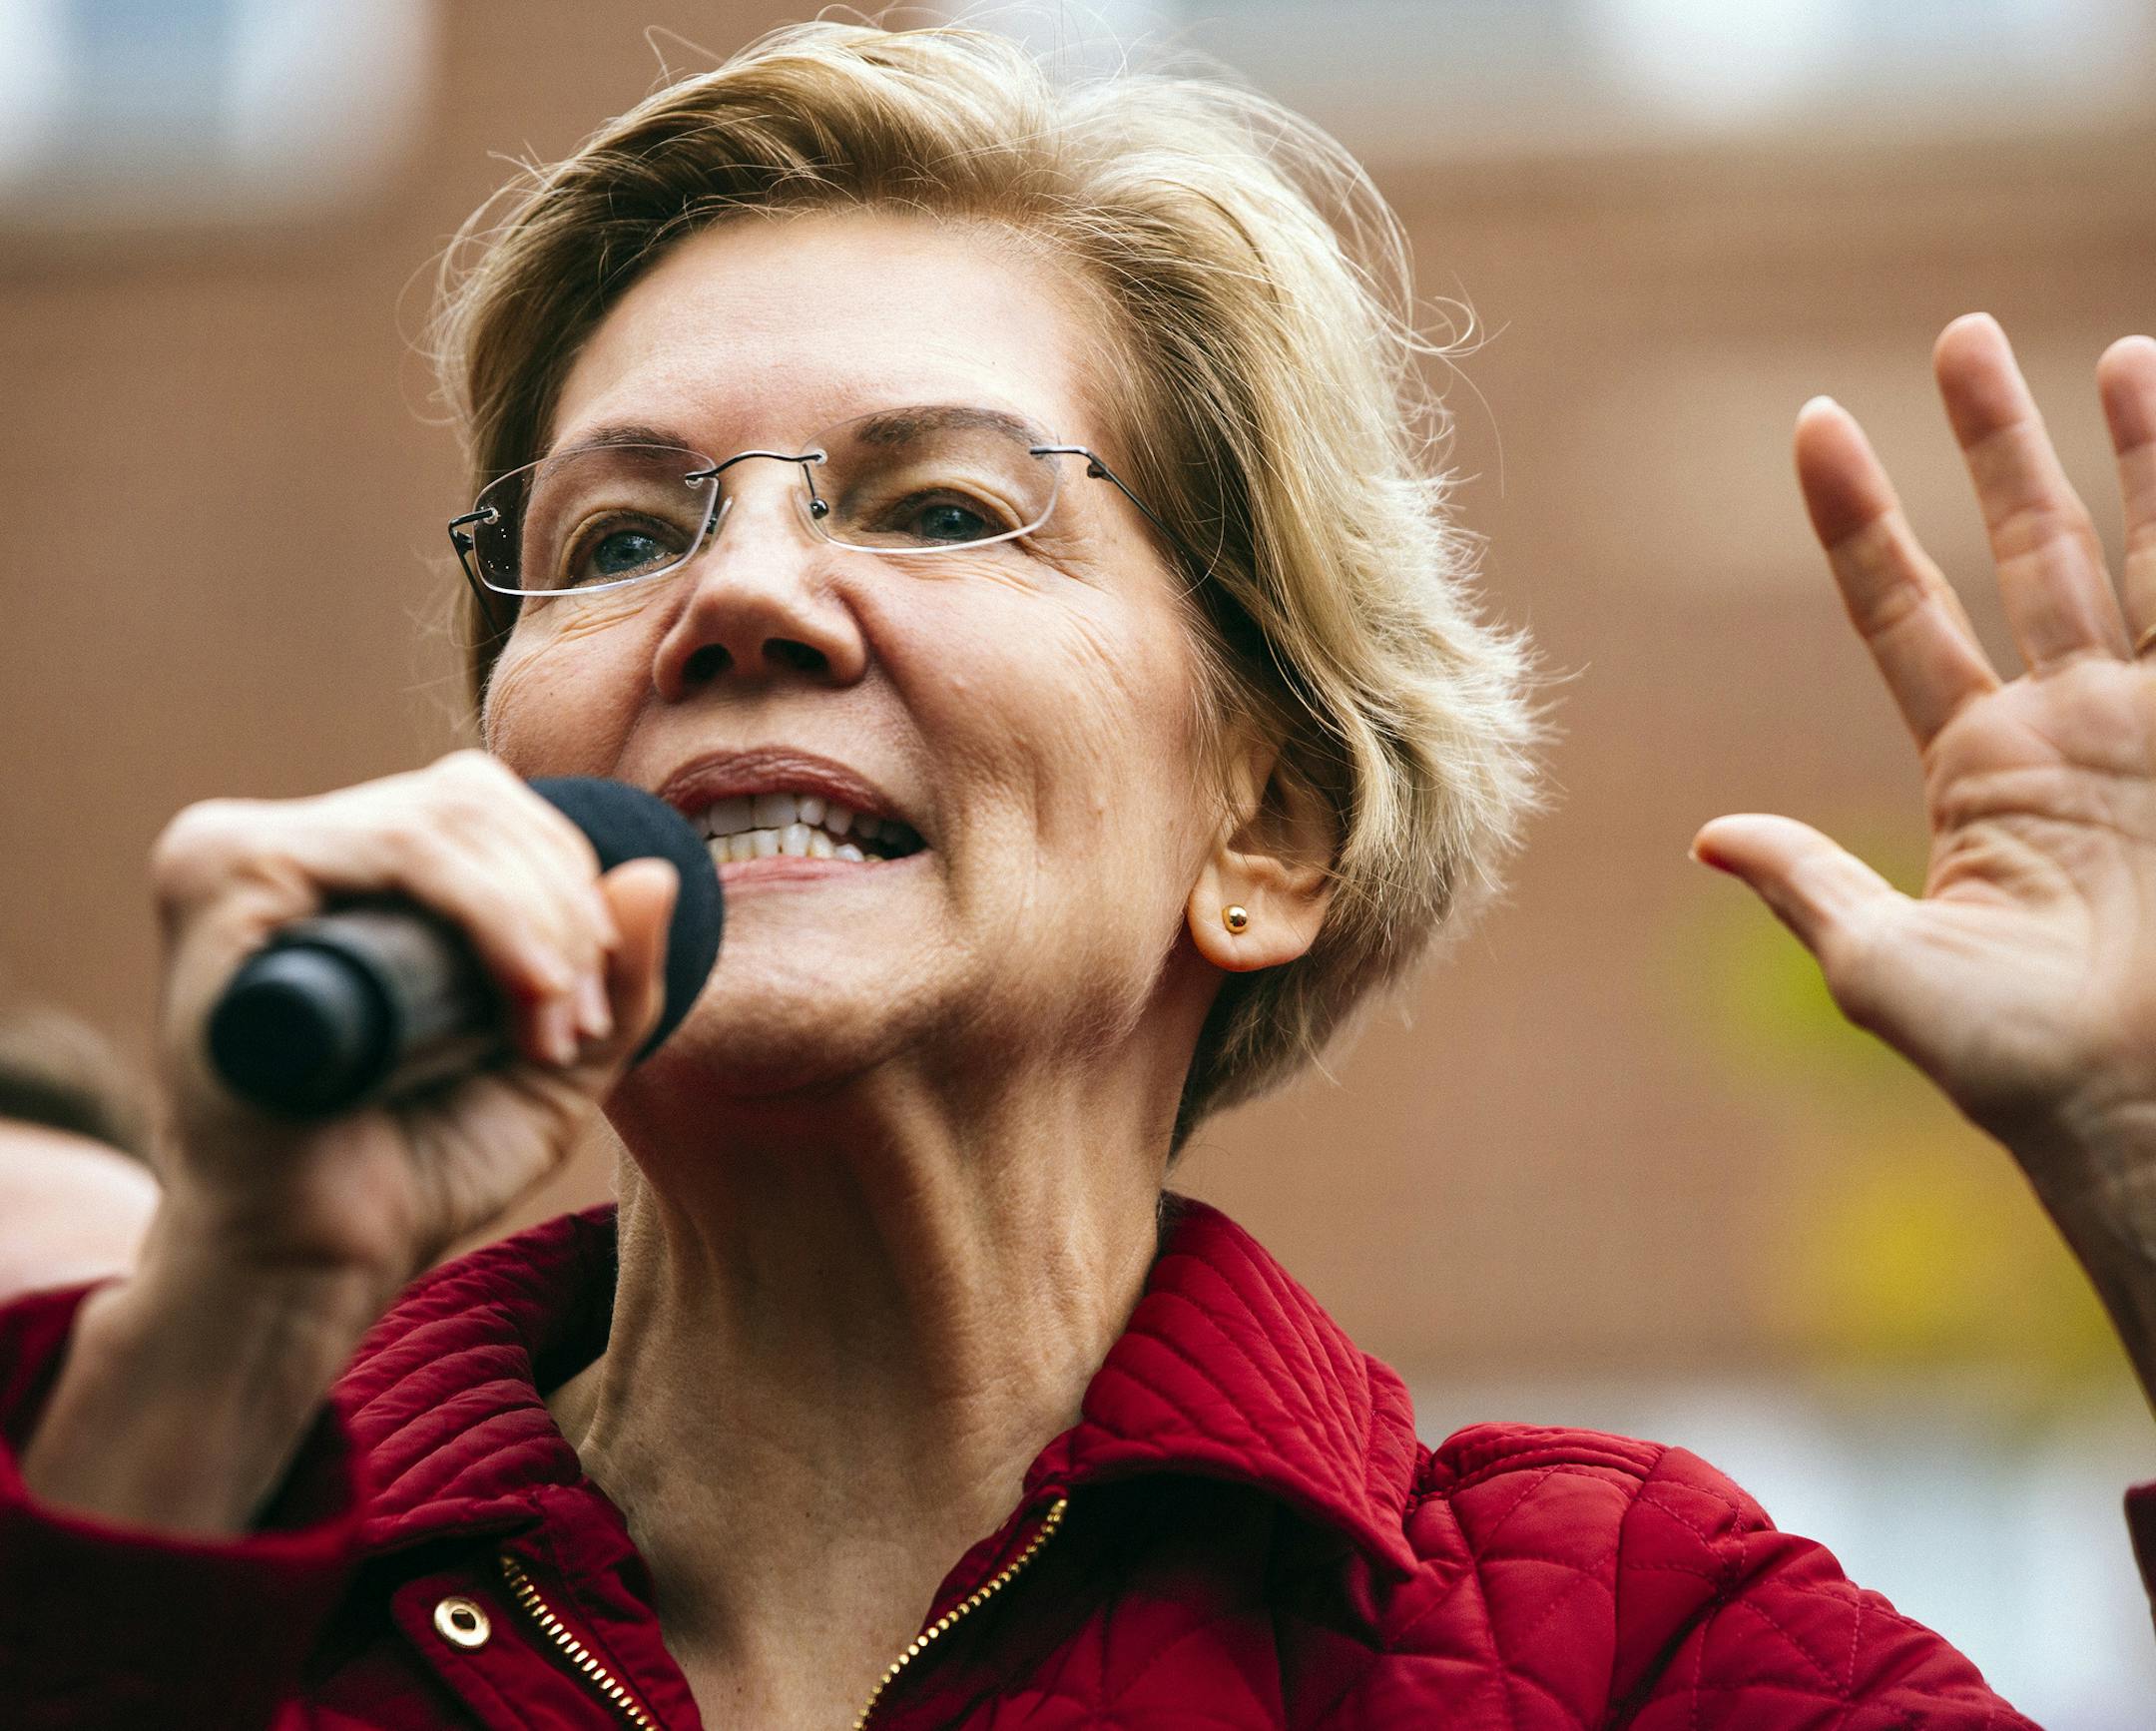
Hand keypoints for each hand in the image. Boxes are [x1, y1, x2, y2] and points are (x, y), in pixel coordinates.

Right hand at [20, 751, 676, 1533]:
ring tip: (550, 1031)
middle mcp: (292, 847)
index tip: (594, 1011)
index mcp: (354, 869)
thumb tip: (660, 872)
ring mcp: (242, 855)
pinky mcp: (220, 883)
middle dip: (560, 909)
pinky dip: (486, 910)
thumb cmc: (422, 1163)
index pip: (485, 808)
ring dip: (536, 922)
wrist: (322, 1262)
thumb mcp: (559, 1061)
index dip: (566, 883)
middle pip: (471, 803)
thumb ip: (618, 976)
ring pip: (444, 824)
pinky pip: (395, 849)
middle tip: (576, 1029)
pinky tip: (528, 989)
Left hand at [1694, 316, 2155, 1260]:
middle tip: (1961, 334)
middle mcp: (2071, 728)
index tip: (1814, 425)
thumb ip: (1809, 888)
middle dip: (1998, 445)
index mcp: (1976, 767)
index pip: (1901, 611)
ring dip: (2138, 458)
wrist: (2147, 1110)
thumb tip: (1708, 834)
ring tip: (2122, 352)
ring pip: (2147, 557)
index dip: (1860, 521)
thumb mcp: (1886, 969)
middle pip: (2028, 552)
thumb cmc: (2016, 1066)